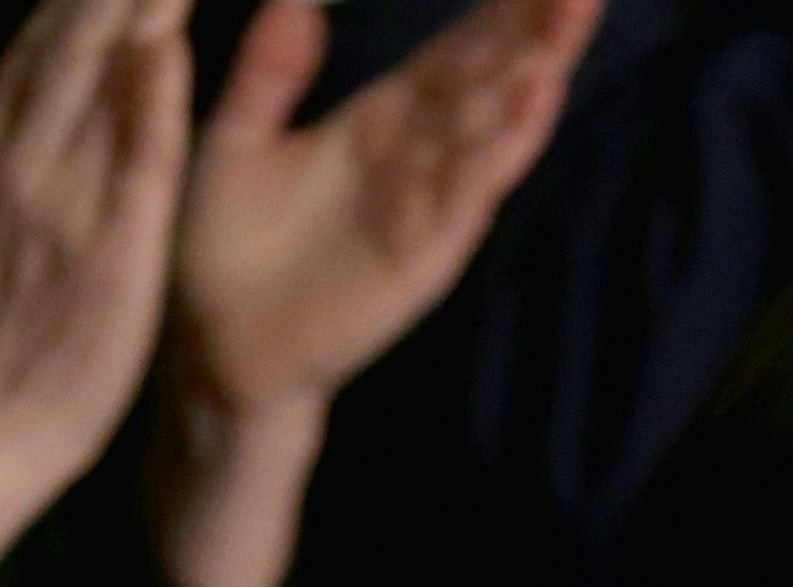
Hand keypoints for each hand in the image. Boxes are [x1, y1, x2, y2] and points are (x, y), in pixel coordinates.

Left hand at [148, 0, 596, 586]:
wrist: (219, 347)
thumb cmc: (225, 247)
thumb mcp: (235, 138)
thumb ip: (269, 71)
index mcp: (379, 121)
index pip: (453, 52)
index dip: (497, 8)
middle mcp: (415, 158)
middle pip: (489, 78)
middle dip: (536, 27)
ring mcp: (426, 206)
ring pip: (492, 127)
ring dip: (535, 73)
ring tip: (572, 18)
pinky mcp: (423, 254)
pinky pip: (469, 192)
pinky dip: (501, 146)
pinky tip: (534, 100)